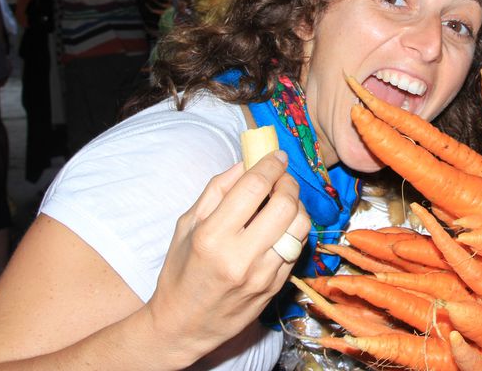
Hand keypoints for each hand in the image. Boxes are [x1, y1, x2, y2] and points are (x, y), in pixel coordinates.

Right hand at [145, 151, 311, 366]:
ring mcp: (262, 275)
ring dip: (297, 205)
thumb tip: (246, 162)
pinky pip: (297, 249)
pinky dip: (295, 230)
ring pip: (299, 227)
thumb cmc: (181, 271)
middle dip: (287, 183)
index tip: (275, 155)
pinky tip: (282, 225)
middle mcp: (240, 257)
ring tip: (283, 200)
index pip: (253, 188)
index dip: (269, 165)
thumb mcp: (187, 226)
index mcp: (212, 237)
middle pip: (284, 205)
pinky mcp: (275, 288)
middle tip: (280, 177)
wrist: (184, 325)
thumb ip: (216, 190)